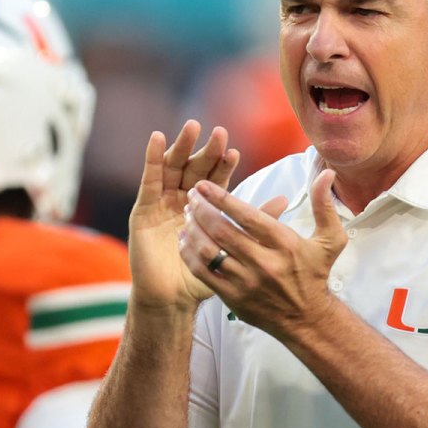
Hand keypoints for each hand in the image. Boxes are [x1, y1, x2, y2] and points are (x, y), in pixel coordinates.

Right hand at [128, 120, 238, 312]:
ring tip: (192, 127)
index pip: (216, 181)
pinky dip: (153, 158)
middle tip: (218, 133)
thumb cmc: (203, 277)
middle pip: (195, 169)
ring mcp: (162, 203)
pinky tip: (157, 138)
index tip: (234, 152)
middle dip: (206, 151)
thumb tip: (284, 199)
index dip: (224, 165)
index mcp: (205, 209)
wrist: (172, 299)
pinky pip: (149, 179)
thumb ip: (256, 222)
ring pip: (173, 168)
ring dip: (182, 147)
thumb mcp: (233, 248)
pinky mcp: (143, 208)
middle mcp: (183, 201)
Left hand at [179, 169, 347, 340]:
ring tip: (187, 215)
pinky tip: (185, 241)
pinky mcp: (233, 298)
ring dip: (193, 231)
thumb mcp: (330, 240)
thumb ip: (324, 205)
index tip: (204, 186)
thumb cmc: (315, 274)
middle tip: (191, 197)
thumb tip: (325, 174)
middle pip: (223, 232)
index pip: (248, 217)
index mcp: (285, 245)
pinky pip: (203, 273)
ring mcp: (246, 283)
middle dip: (202, 211)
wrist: (307, 319)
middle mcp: (264, 263)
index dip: (222, 199)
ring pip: (210, 252)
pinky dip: (190, 255)